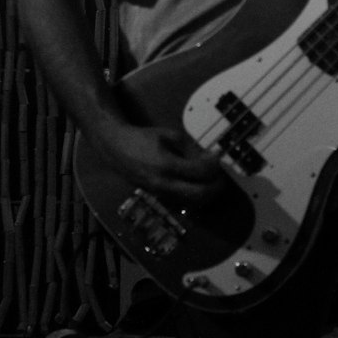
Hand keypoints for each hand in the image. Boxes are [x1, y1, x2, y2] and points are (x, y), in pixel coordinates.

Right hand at [93, 119, 226, 204]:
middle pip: (200, 194)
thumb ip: (190, 148)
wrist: (115, 149)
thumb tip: (209, 159)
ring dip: (207, 193)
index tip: (218, 158)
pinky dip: (195, 195)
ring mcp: (161, 193)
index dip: (214, 167)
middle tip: (222, 176)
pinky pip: (182, 200)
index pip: (200, 172)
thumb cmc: (143, 138)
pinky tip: (198, 183)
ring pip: (192, 201)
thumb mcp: (168, 136)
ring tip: (213, 180)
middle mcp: (165, 184)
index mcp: (167, 165)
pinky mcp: (158, 197)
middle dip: (216, 187)